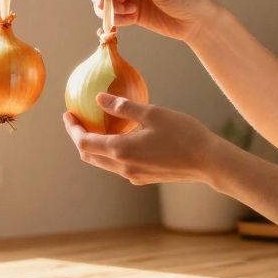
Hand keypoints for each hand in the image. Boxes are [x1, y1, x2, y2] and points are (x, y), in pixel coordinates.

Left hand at [62, 93, 224, 185]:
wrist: (209, 162)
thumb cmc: (184, 134)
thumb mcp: (153, 113)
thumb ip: (123, 107)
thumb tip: (99, 99)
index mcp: (121, 150)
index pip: (84, 142)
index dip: (72, 129)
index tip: (68, 115)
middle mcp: (123, 167)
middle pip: (90, 155)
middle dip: (79, 138)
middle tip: (77, 120)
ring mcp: (133, 175)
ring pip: (103, 162)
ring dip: (94, 146)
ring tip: (96, 127)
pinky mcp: (144, 178)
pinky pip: (118, 166)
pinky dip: (110, 152)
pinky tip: (119, 139)